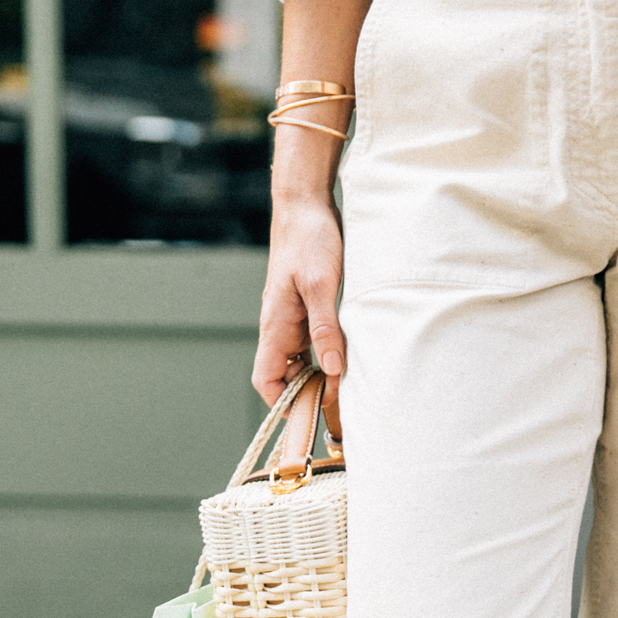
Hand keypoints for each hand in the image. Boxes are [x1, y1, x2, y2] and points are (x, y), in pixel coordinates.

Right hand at [253, 192, 345, 412]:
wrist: (306, 206)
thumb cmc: (309, 239)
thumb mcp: (321, 284)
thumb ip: (326, 328)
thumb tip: (333, 369)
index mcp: (275, 325)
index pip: (266, 379)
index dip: (284, 402)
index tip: (313, 411)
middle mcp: (280, 327)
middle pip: (286, 376)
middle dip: (309, 393)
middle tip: (344, 400)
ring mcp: (293, 319)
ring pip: (301, 361)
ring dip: (322, 374)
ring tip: (351, 382)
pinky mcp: (307, 309)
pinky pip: (313, 342)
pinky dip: (329, 354)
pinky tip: (350, 355)